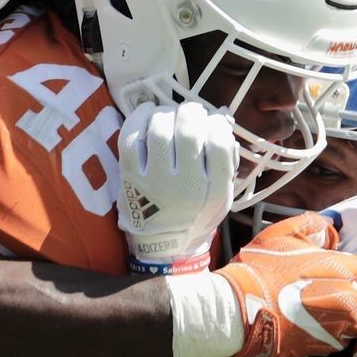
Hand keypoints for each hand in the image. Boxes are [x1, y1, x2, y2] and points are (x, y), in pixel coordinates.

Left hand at [118, 101, 236, 274]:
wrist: (164, 244)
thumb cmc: (196, 213)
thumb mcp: (223, 193)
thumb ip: (227, 156)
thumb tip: (222, 114)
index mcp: (215, 190)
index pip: (220, 143)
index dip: (217, 123)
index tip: (212, 122)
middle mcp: (186, 186)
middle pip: (189, 132)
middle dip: (191, 112)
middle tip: (190, 113)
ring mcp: (155, 182)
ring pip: (160, 130)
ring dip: (166, 113)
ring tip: (169, 114)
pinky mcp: (130, 177)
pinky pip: (130, 138)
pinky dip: (139, 118)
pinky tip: (147, 113)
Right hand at [215, 212, 356, 356]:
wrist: (240, 308)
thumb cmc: (259, 270)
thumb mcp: (282, 233)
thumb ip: (312, 225)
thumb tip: (330, 227)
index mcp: (340, 268)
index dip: (349, 269)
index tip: (333, 273)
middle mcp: (346, 297)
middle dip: (353, 292)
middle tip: (331, 292)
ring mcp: (337, 324)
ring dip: (347, 315)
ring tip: (324, 312)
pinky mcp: (325, 345)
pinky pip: (342, 340)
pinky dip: (334, 334)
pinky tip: (315, 327)